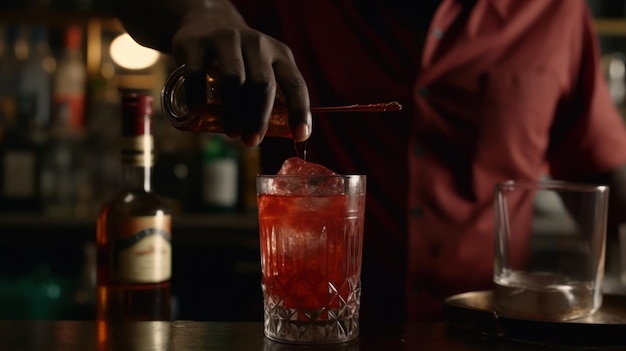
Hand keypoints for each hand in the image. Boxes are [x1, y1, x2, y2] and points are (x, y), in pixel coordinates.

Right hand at [171, 5, 311, 145]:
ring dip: (233, 111)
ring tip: (231, 132)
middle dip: (259, 118)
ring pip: (233, 79)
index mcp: (279, 54)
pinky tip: (198, 110)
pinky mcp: (197, 43)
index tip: (300, 136)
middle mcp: (256, 43)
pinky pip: (197, 73)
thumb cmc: (242, 58)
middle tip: (252, 141)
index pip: (295, 84)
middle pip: (263, 84)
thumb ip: (274, 95)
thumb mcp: (264, 67)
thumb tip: (283, 136)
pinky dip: (198, 96)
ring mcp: (226, 40)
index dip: (300, 111)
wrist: (207, 20)